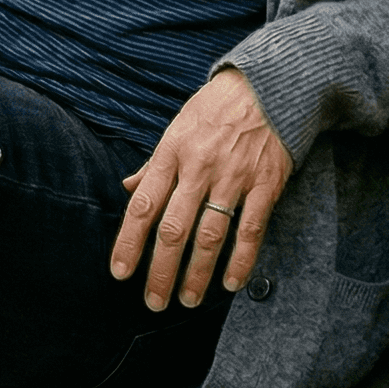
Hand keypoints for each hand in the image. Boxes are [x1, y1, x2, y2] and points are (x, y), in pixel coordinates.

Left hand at [110, 69, 291, 310]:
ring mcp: (233, 177)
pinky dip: (241, 259)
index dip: (129, 242)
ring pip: (210, 235)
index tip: (120, 273)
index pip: (143, 206)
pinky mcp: (265, 184)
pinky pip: (250, 229)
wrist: (268, 85)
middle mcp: (198, 168)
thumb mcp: (177, 127)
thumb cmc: (215, 108)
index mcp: (171, 153)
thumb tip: (129, 188)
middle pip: (173, 229)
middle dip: (160, 271)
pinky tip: (230, 283)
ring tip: (188, 300)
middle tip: (153, 302)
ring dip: (197, 273)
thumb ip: (154, 164)